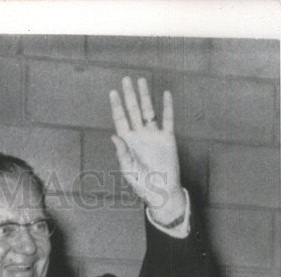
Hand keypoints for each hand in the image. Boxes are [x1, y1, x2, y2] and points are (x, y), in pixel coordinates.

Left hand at [109, 76, 184, 224]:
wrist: (161, 192)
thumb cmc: (142, 184)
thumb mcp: (128, 170)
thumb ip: (122, 153)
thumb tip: (114, 135)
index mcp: (128, 143)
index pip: (121, 120)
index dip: (117, 107)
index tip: (113, 92)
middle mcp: (140, 136)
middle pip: (133, 111)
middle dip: (129, 96)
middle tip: (125, 80)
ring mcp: (154, 135)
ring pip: (149, 111)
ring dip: (145, 96)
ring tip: (141, 81)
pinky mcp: (168, 138)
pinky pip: (167, 119)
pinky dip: (167, 107)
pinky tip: (165, 94)